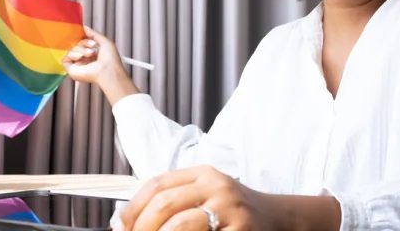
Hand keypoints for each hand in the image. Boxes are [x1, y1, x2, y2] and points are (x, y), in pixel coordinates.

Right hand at [63, 26, 124, 85]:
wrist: (108, 70)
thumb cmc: (110, 59)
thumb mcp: (104, 41)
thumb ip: (93, 34)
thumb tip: (84, 27)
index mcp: (92, 54)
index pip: (82, 43)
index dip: (84, 39)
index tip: (85, 35)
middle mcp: (85, 60)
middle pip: (76, 44)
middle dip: (84, 43)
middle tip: (93, 46)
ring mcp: (78, 65)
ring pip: (71, 50)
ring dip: (81, 49)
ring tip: (90, 54)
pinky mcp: (72, 70)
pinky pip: (65, 58)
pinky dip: (72, 55)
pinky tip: (81, 57)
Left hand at [119, 166, 273, 230]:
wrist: (279, 219)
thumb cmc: (235, 212)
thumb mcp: (207, 194)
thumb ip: (175, 200)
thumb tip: (126, 221)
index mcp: (204, 174)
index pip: (157, 185)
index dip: (132, 208)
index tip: (119, 226)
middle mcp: (217, 187)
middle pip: (165, 204)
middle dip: (142, 228)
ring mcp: (231, 210)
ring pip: (180, 225)